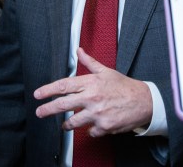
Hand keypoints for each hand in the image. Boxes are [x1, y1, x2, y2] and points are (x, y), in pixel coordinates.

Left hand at [34, 48, 151, 136]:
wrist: (144, 101)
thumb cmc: (125, 86)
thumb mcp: (106, 71)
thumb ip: (90, 62)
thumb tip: (79, 50)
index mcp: (91, 83)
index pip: (64, 86)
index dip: (48, 90)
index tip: (38, 94)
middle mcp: (92, 98)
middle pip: (63, 105)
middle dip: (47, 110)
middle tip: (39, 112)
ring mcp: (97, 113)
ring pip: (73, 122)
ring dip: (67, 124)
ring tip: (64, 125)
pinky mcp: (104, 126)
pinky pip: (90, 131)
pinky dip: (90, 129)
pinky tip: (94, 124)